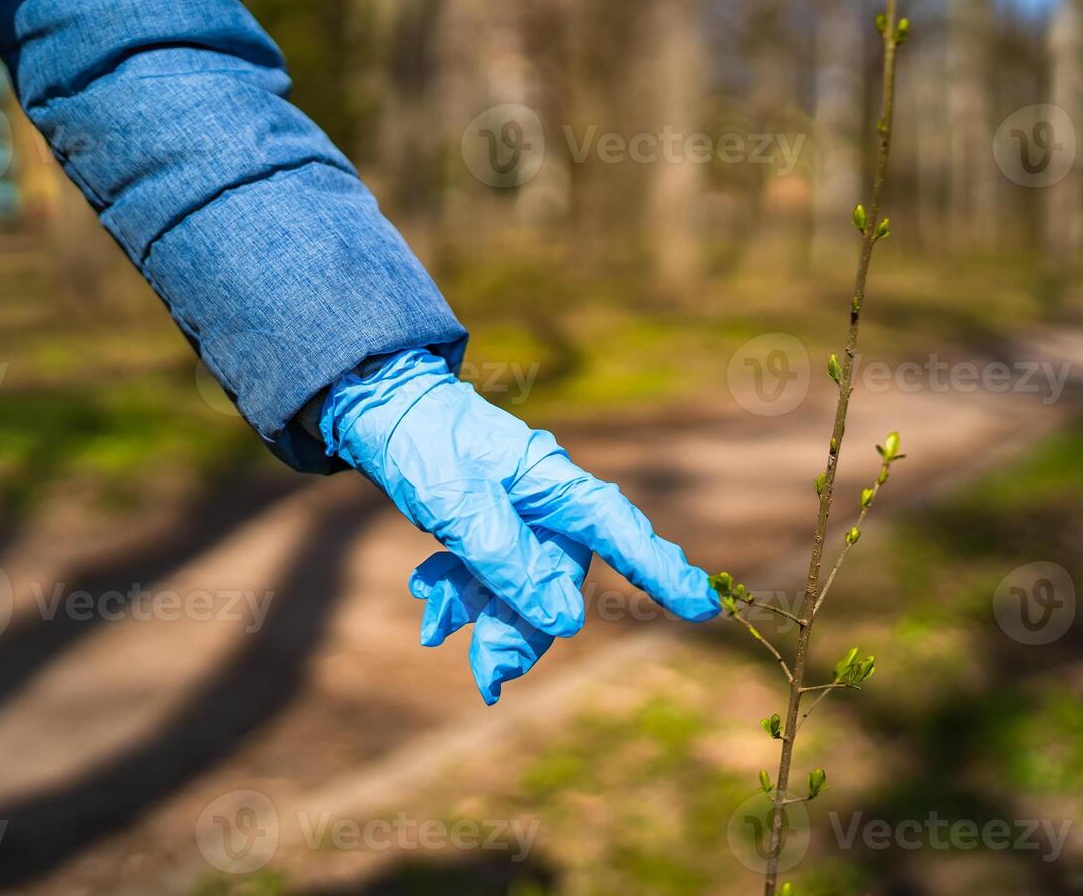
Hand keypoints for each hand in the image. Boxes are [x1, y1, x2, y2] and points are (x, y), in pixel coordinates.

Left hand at [323, 349, 718, 698]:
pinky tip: (431, 607)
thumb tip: (562, 621)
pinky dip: (462, 595)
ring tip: (438, 631)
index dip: (661, 571)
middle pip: (558, 579)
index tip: (703, 607)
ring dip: (485, 617)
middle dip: (522, 628)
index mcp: (554, 484)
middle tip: (489, 676)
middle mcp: (546, 503)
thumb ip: (506, 559)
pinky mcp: (491, 524)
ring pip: (521, 585)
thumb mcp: (457, 503)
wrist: (379, 405)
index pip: (621, 531)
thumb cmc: (421, 441)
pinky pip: (490, 574)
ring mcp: (520, 514)